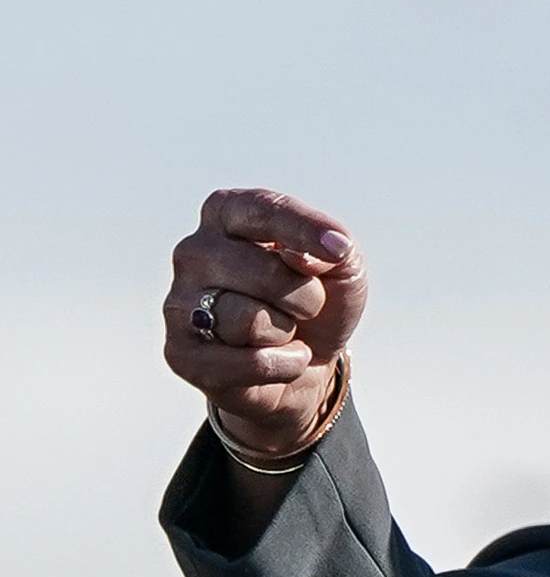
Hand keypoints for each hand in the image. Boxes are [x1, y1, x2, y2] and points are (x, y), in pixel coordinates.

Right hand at [163, 189, 367, 455]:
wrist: (306, 362)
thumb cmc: (319, 299)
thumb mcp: (344, 267)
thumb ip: (335, 251)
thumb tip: (301, 259)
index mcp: (227, 214)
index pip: (263, 209)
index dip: (305, 230)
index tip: (340, 249)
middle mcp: (194, 251)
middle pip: (263, 272)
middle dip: (306, 298)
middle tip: (307, 306)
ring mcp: (179, 302)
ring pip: (249, 320)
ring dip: (287, 333)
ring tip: (283, 331)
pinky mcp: (180, 353)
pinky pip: (247, 363)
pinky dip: (282, 366)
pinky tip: (280, 359)